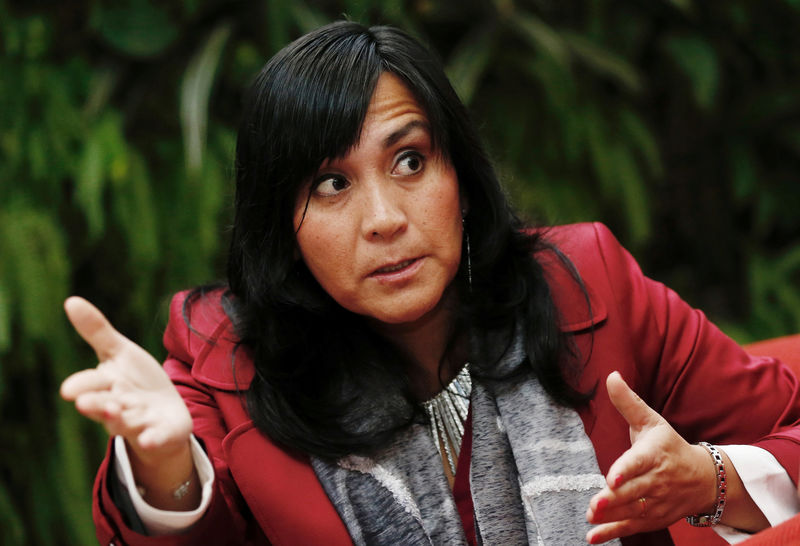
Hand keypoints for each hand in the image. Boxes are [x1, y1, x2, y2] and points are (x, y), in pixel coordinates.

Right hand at [60, 296, 192, 465]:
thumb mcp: (120, 353)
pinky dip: (151, 438)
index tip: (69, 389)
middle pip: (103, 407)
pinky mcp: (160, 434)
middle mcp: (118, 408)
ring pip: (126, 423)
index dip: (82, 386)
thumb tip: (70, 300)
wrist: (164, 414)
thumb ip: (97, 331)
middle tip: (84, 403)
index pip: (90, 386)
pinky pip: (154, 438)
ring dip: (121, 420)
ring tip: (115, 414)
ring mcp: (138, 423)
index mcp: (106, 387)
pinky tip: (149, 438)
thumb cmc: (136, 381)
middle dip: (96, 405)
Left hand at [585, 371, 715, 543]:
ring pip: (633, 510)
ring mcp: (656, 501)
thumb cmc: (669, 446)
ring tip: (591, 517)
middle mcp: (657, 480)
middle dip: (615, 498)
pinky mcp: (653, 517)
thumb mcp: (650, 421)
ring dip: (612, 516)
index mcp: (654, 454)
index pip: (639, 462)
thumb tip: (610, 375)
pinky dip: (613, 533)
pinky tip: (593, 537)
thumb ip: (628, 402)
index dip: (626, 470)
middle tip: (594, 504)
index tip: (613, 476)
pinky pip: (633, 527)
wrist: (703, 478)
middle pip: (634, 491)